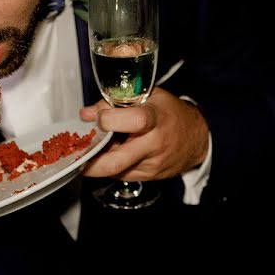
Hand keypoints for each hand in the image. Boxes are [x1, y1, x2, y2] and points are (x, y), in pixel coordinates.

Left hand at [79, 87, 209, 180]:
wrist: (196, 139)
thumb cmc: (171, 114)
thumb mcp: (148, 97)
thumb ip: (115, 102)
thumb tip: (87, 114)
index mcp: (156, 120)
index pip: (134, 121)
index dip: (108, 119)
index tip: (95, 117)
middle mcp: (154, 146)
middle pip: (116, 162)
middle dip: (90, 161)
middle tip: (78, 153)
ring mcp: (151, 165)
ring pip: (114, 170)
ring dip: (99, 161)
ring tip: (99, 146)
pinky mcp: (148, 177)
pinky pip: (121, 174)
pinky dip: (112, 164)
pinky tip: (114, 152)